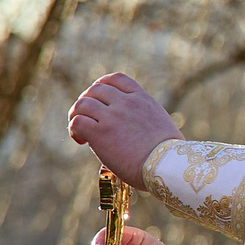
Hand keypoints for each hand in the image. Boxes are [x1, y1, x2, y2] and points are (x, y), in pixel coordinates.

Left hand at [68, 72, 182, 187]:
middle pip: (96, 89)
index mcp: (142, 99)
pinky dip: (74, 129)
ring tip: (80, 130)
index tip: (98, 97)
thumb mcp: (163, 126)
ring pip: (83, 103)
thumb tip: (148, 136)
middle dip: (87, 101)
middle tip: (85, 117)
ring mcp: (112, 116)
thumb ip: (149, 121)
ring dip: (76, 114)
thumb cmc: (171, 156)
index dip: (102, 85)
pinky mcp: (100, 133)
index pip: (116, 79)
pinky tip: (81, 140)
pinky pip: (77, 122)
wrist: (167, 166)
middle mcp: (125, 103)